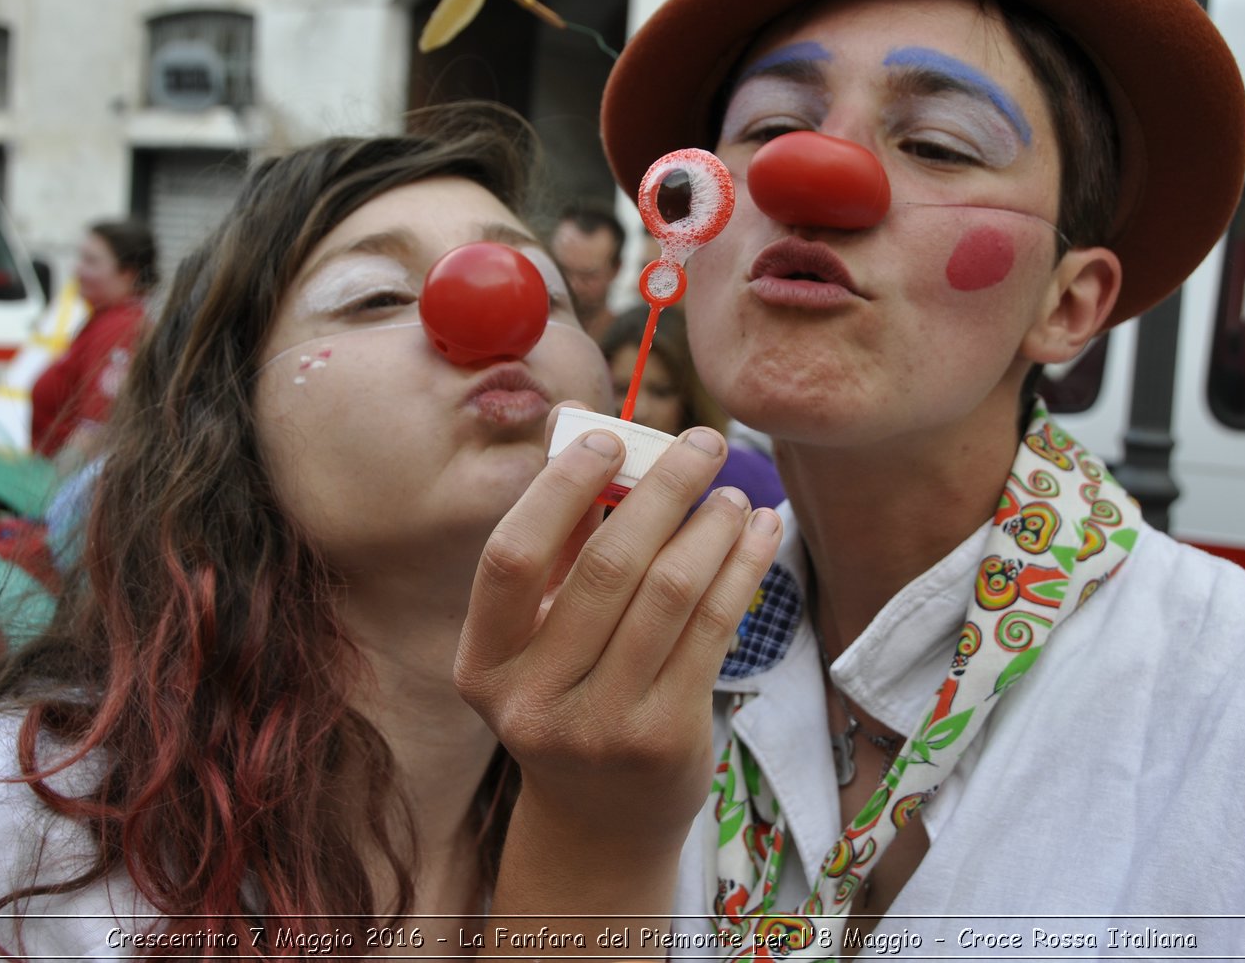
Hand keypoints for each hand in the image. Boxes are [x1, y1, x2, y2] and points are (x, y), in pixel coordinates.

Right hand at [457, 402, 781, 906]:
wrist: (600, 821)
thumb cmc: (569, 695)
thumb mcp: (540, 634)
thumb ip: (556, 540)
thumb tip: (578, 424)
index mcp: (484, 663)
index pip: (511, 556)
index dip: (560, 488)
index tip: (609, 439)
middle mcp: (532, 700)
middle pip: (607, 567)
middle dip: (664, 489)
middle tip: (704, 443)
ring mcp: (600, 726)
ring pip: (671, 593)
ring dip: (713, 527)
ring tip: (735, 493)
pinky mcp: (665, 738)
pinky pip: (713, 628)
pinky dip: (742, 568)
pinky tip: (760, 533)